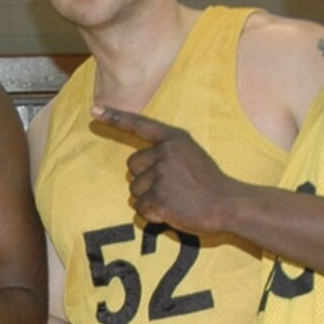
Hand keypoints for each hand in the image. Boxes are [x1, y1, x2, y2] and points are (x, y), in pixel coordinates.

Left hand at [90, 106, 237, 234]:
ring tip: (174, 199)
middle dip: (144, 179)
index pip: (140, 124)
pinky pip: (140, 209)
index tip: (94, 110)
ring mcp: (162, 175)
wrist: (228, 204)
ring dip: (149, 199)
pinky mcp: (159, 198)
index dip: (115, 117)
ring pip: (135, 190)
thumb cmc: (208, 182)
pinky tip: (172, 211)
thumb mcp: (191, 154)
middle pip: (132, 166)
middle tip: (171, 187)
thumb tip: (135, 165)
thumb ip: (167, 152)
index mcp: (174, 139)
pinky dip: (153, 214)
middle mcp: (166, 153)